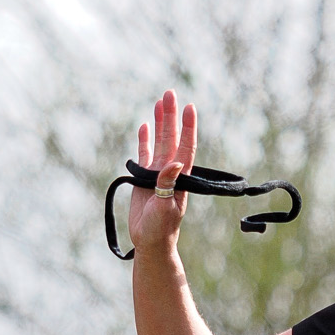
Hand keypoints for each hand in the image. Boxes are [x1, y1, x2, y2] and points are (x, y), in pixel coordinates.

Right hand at [128, 88, 196, 258]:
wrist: (151, 241)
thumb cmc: (161, 229)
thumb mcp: (166, 208)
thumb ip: (168, 186)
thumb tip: (173, 163)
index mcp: (180, 177)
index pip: (185, 147)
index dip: (188, 127)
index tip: (189, 107)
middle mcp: (170, 171)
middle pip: (172, 137)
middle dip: (171, 116)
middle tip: (170, 93)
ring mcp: (157, 173)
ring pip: (159, 142)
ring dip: (160, 122)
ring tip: (160, 102)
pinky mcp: (145, 178)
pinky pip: (144, 154)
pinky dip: (145, 140)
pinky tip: (145, 125)